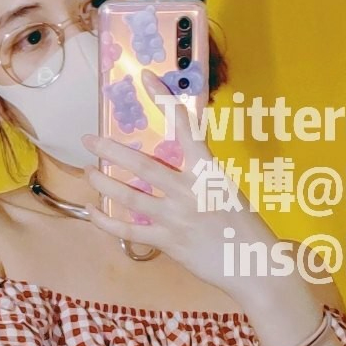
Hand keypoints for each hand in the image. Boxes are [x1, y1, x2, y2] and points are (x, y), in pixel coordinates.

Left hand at [87, 97, 277, 294]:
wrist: (256, 265)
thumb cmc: (245, 228)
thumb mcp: (228, 192)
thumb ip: (201, 181)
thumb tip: (173, 175)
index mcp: (209, 172)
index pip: (186, 128)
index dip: (165, 101)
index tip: (147, 79)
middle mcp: (190, 191)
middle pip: (143, 165)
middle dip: (111, 149)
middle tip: (89, 139)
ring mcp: (177, 218)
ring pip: (131, 196)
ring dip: (104, 182)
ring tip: (88, 172)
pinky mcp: (170, 243)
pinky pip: (130, 230)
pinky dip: (108, 221)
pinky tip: (94, 210)